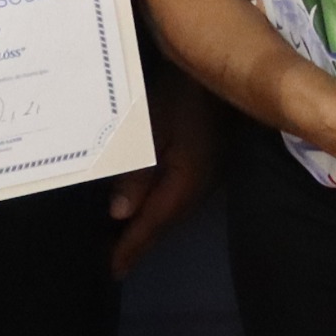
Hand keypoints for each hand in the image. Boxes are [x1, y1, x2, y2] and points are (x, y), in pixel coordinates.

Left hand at [108, 68, 226, 274]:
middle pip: (165, 222)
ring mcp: (208, 172)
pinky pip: (178, 193)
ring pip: (173, 209)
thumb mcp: (151, 127)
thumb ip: (136, 173)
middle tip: (110, 262)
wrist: (225, 63)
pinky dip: (159, 206)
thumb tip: (119, 215)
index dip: (130, 248)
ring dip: (149, 225)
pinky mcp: (208, 159)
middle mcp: (200, 185)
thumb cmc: (182, 91)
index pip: (153, 224)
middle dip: (138, 242)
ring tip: (121, 239)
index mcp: (186, 182)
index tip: (111, 273)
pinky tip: (145, 204)